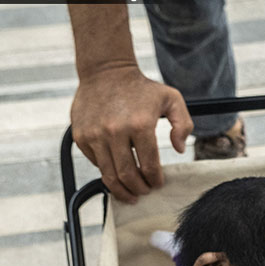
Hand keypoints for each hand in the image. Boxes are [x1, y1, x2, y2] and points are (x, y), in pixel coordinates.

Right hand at [70, 65, 192, 203]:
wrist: (106, 71)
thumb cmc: (141, 88)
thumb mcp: (171, 99)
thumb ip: (183, 124)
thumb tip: (179, 149)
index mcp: (140, 125)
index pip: (149, 166)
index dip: (155, 180)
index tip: (158, 183)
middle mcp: (115, 131)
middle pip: (127, 176)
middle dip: (139, 190)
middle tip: (144, 192)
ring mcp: (95, 135)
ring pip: (109, 175)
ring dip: (122, 190)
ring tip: (131, 194)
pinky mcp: (81, 137)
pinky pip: (95, 163)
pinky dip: (107, 172)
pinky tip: (116, 171)